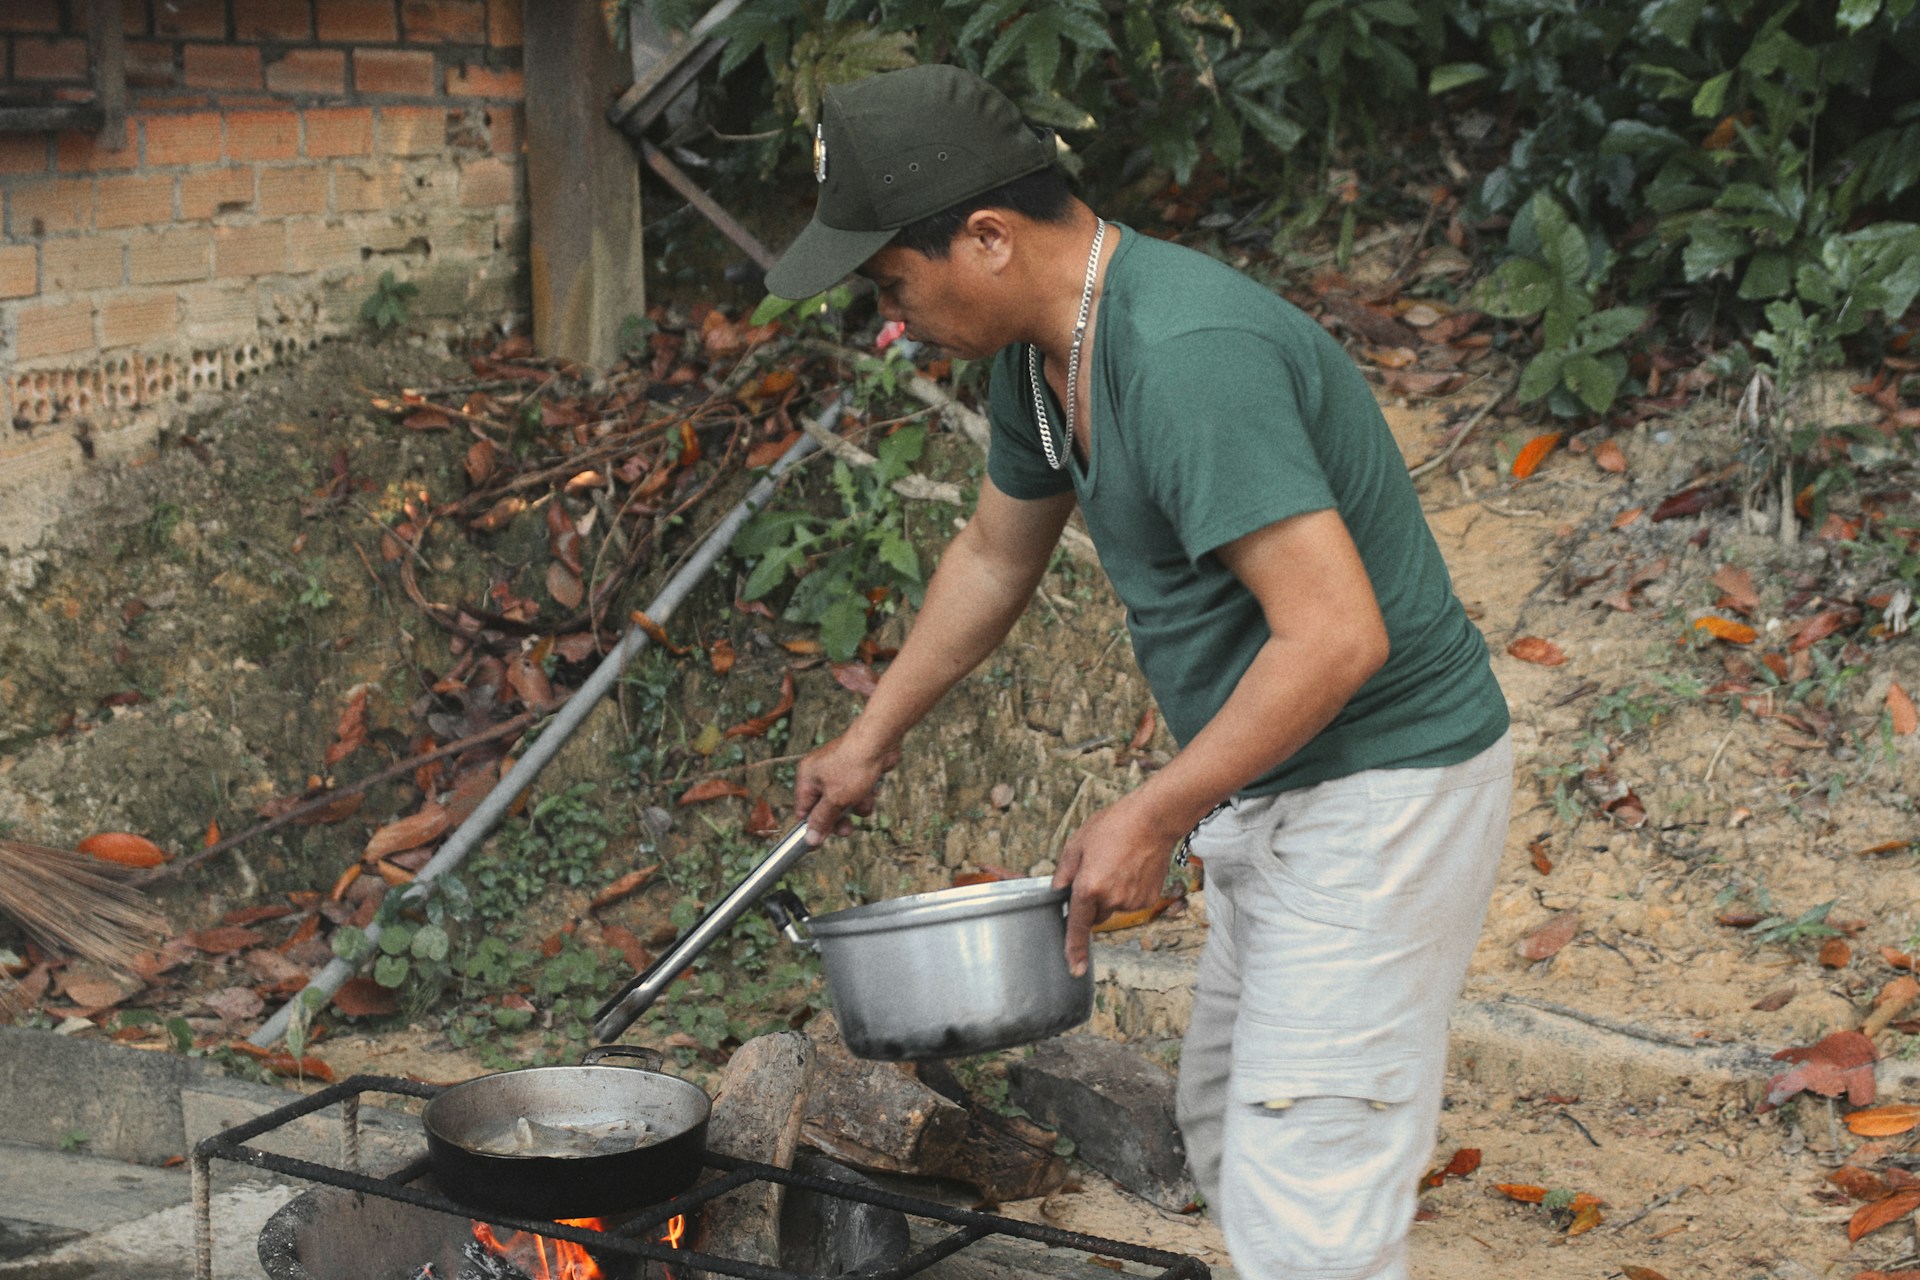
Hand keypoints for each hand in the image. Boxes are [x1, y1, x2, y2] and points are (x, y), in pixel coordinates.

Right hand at [793, 731, 900, 845]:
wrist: (880, 741)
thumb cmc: (854, 766)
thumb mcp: (836, 800)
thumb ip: (822, 820)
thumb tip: (810, 839)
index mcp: (806, 778)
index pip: (803, 811)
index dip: (811, 828)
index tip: (818, 843)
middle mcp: (819, 774)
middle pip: (825, 810)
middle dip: (839, 820)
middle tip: (848, 829)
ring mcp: (838, 772)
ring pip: (845, 803)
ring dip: (856, 807)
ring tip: (864, 798)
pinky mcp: (855, 771)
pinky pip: (857, 793)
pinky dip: (865, 795)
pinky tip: (872, 787)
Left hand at [1051, 795, 1183, 976]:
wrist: (1153, 820)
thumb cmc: (1113, 826)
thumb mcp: (1077, 844)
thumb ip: (1063, 873)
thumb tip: (1057, 892)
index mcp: (1089, 887)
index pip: (1078, 927)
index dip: (1074, 950)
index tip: (1074, 969)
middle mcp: (1111, 899)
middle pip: (1095, 915)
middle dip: (1092, 901)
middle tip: (1098, 871)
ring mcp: (1132, 901)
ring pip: (1114, 908)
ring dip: (1111, 894)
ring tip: (1117, 864)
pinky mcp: (1149, 899)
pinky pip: (1131, 902)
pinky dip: (1128, 891)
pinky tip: (1132, 868)